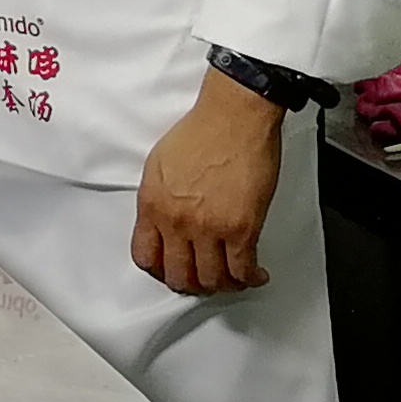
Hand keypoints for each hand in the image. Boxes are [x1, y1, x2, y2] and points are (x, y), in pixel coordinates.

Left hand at [131, 66, 284, 294]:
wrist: (233, 117)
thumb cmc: (201, 132)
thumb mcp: (159, 166)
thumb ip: (157, 200)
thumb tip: (162, 224)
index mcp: (152, 204)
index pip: (145, 257)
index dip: (160, 271)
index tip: (171, 271)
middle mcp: (176, 221)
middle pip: (178, 276)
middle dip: (191, 284)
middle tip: (202, 279)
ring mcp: (209, 228)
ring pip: (211, 279)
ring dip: (222, 284)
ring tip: (230, 278)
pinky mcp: (242, 229)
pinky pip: (242, 270)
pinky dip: (250, 279)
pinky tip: (255, 275)